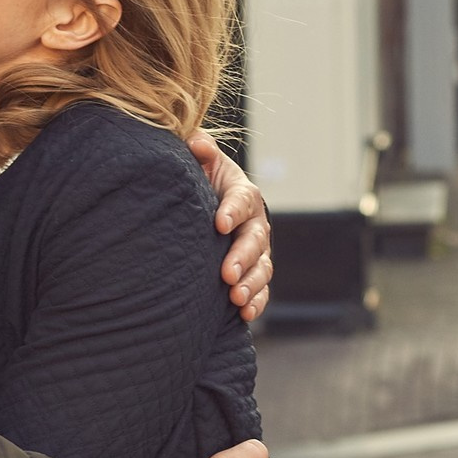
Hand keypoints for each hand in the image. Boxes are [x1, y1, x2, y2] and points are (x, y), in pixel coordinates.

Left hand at [187, 131, 272, 322]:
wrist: (211, 206)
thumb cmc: (202, 181)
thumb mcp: (201, 162)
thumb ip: (200, 151)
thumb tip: (196, 143)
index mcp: (242, 194)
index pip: (241, 200)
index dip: (232, 211)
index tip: (219, 223)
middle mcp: (255, 223)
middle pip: (255, 240)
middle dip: (243, 258)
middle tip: (227, 273)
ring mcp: (257, 251)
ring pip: (262, 268)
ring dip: (251, 284)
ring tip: (236, 298)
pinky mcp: (253, 272)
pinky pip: (260, 289)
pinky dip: (256, 302)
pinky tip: (245, 314)